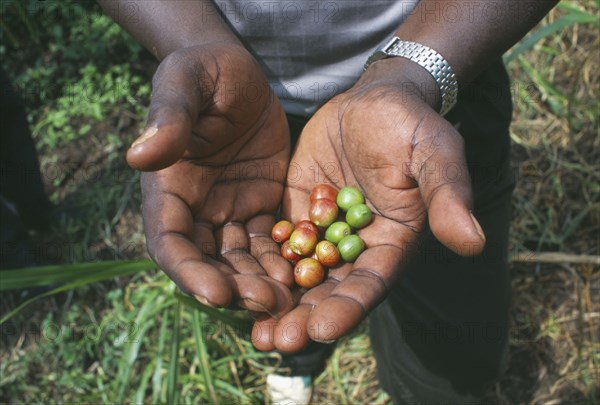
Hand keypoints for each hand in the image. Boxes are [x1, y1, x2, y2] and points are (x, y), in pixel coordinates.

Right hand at [132, 43, 294, 317]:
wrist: (239, 72)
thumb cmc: (203, 71)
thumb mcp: (184, 84)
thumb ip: (168, 117)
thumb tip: (139, 157)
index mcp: (168, 189)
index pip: (170, 242)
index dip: (189, 272)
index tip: (216, 294)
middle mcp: (195, 208)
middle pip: (209, 261)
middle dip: (234, 286)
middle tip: (268, 302)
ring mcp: (229, 209)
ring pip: (241, 258)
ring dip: (261, 281)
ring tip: (289, 297)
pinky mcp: (260, 204)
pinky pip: (271, 239)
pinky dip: (283, 260)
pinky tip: (304, 273)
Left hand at [251, 59, 486, 351]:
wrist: (374, 101)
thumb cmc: (411, 126)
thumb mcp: (434, 155)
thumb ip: (447, 196)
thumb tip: (473, 243)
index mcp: (391, 243)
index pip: (370, 284)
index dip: (348, 307)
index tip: (321, 329)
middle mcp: (356, 247)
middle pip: (329, 290)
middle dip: (303, 316)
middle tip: (273, 341)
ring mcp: (323, 232)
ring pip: (299, 273)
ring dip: (277, 301)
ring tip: (253, 329)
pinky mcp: (297, 211)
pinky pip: (277, 241)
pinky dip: (260, 262)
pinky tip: (235, 278)